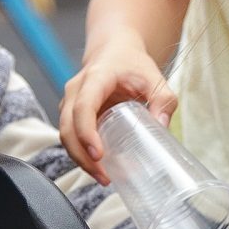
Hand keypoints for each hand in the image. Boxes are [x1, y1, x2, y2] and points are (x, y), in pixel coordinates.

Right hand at [59, 39, 174, 182]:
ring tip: (104, 177)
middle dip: (82, 155)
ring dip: (80, 159)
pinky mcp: (71, 114)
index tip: (99, 154)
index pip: (83, 106)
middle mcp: (76, 90)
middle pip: (67, 126)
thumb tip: (162, 127)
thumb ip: (163, 100)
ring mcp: (70, 102)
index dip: (86, 132)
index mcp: (95, 78)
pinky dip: (81, 154)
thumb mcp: (155, 78)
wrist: (114, 51)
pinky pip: (70, 136)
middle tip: (104, 176)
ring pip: (65, 134)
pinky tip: (99, 168)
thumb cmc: (132, 64)